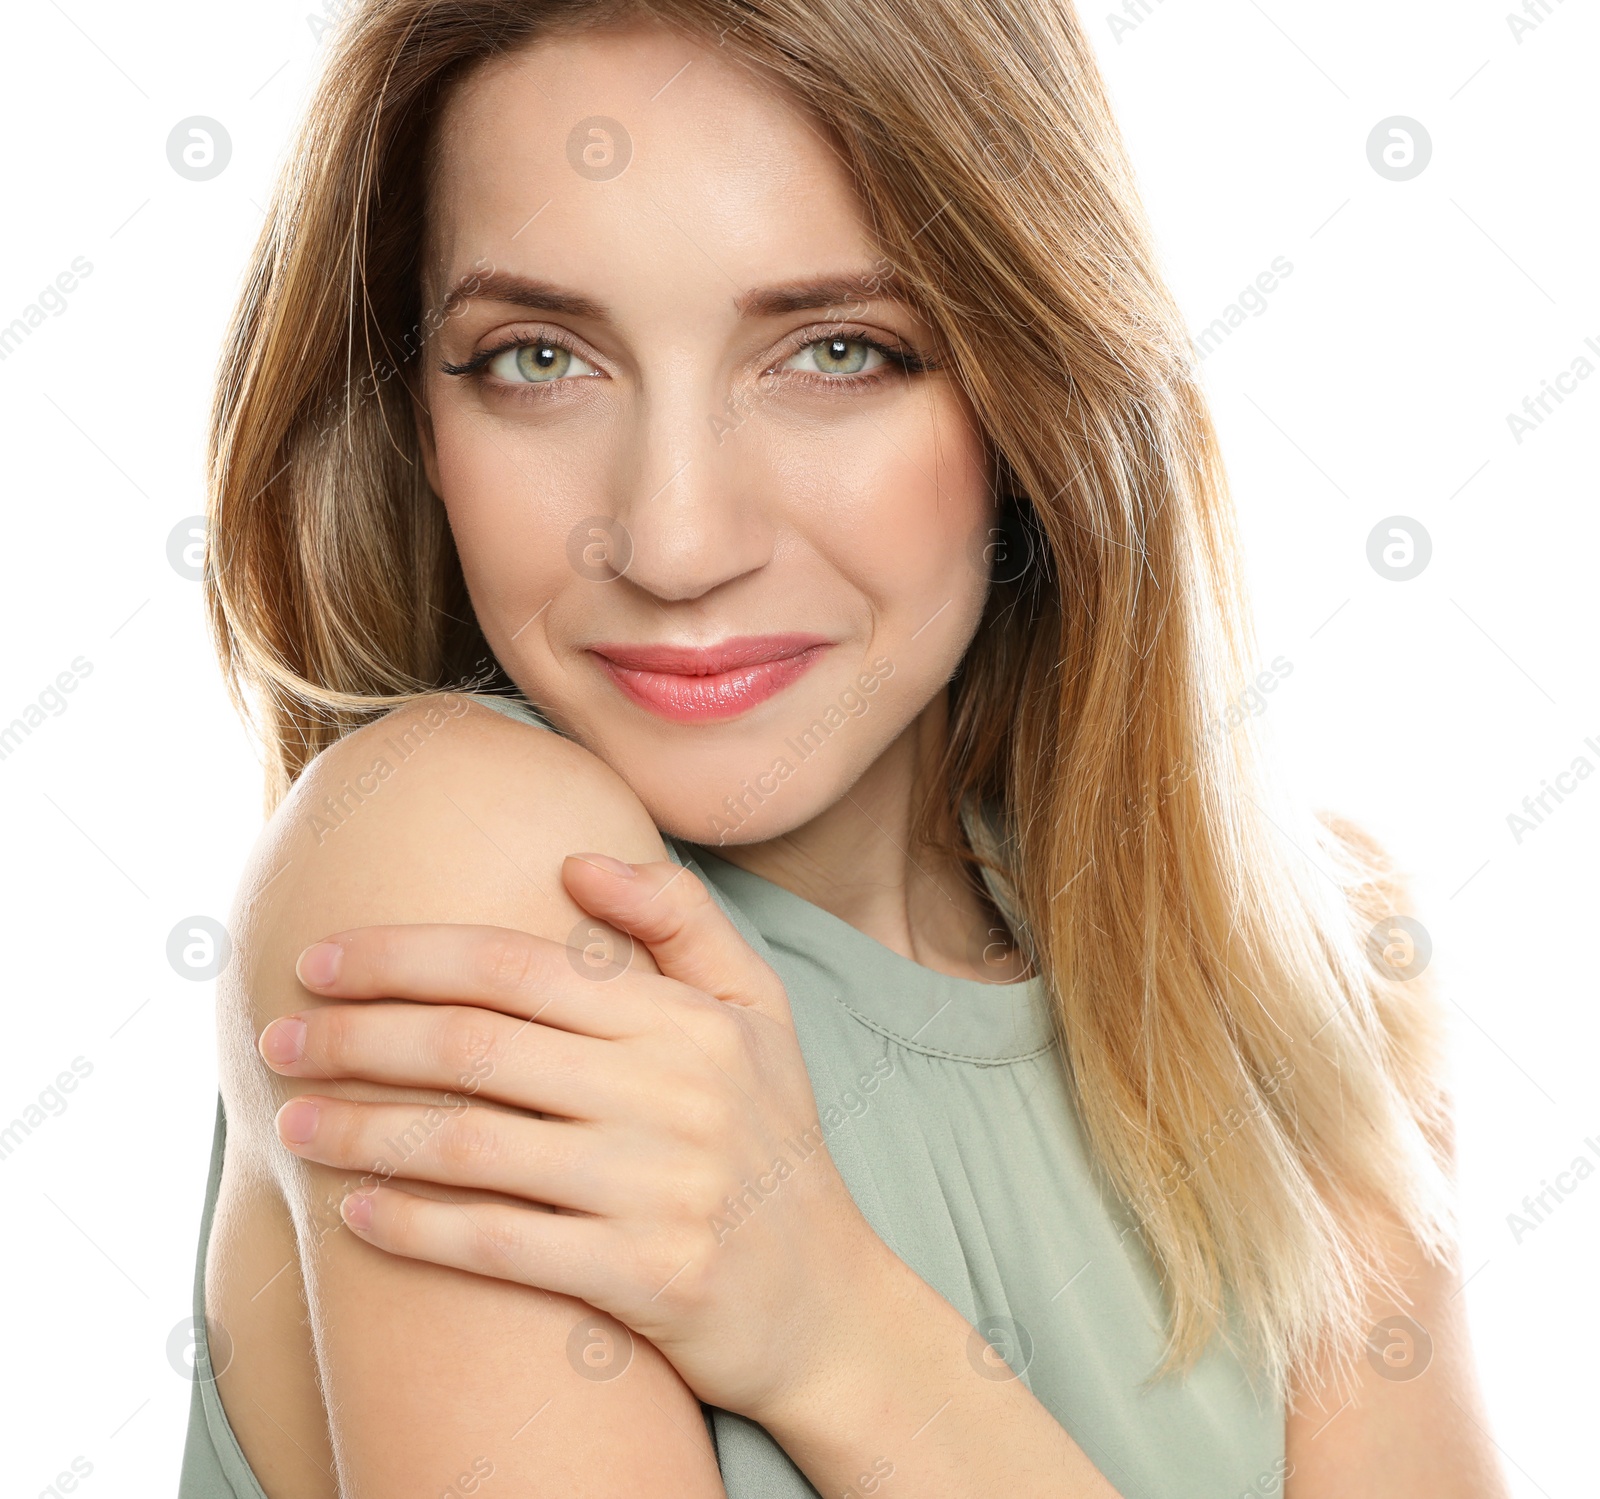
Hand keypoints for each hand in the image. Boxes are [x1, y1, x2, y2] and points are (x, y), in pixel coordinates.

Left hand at [258, 853, 887, 1421]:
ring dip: (364, 1132)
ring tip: (293, 1124)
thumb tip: (576, 860)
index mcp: (686, 1019)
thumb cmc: (772, 1138)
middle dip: (357, 1037)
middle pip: (476, 1047)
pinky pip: (499, 1244)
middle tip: (275, 1039)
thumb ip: (680, 920)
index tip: (322, 960)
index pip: (517, 966)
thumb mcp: (756, 1010)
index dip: (406, 957)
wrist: (828, 1300)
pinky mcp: (645, 1277)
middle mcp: (673, 1093)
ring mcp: (659, 1187)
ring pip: (472, 1145)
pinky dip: (415, 1228)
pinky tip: (355, 1214)